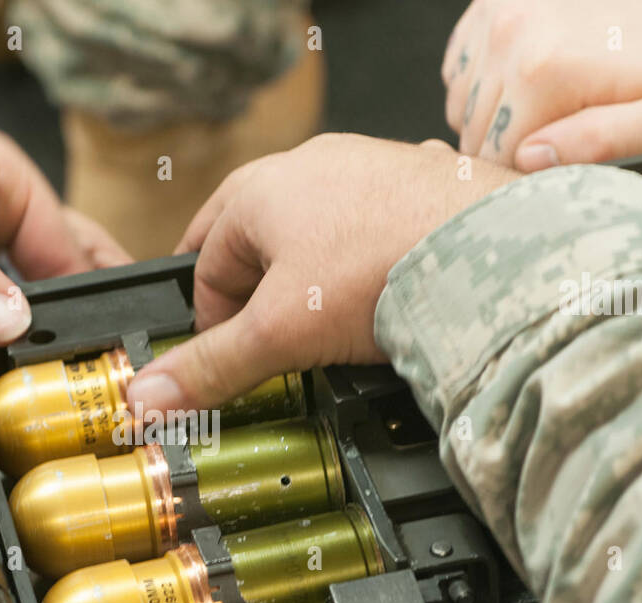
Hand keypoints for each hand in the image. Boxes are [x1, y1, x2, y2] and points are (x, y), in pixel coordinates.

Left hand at [0, 119, 131, 343]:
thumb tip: (10, 322)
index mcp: (6, 179)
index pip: (70, 248)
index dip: (88, 297)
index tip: (100, 342)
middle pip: (59, 264)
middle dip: (78, 309)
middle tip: (107, 357)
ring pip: (18, 292)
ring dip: (31, 329)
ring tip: (59, 373)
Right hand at [124, 134, 518, 413]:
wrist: (494, 252)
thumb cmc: (382, 270)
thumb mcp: (279, 333)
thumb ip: (211, 367)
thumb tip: (147, 399)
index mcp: (258, 189)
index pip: (204, 263)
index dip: (211, 323)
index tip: (230, 363)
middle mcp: (311, 165)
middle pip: (258, 245)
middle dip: (261, 299)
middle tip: (275, 346)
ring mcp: (370, 168)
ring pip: (319, 237)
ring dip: (315, 283)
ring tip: (336, 328)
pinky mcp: (422, 183)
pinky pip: (375, 230)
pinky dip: (369, 266)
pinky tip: (387, 300)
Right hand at [442, 0, 641, 170]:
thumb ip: (600, 145)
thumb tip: (531, 159)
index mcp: (545, 70)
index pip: (493, 159)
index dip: (522, 178)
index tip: (561, 171)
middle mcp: (512, 34)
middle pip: (475, 131)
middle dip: (509, 147)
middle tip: (564, 142)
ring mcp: (500, 12)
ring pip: (463, 102)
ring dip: (495, 118)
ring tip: (549, 114)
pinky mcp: (497, 2)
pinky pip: (461, 67)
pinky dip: (485, 84)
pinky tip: (528, 86)